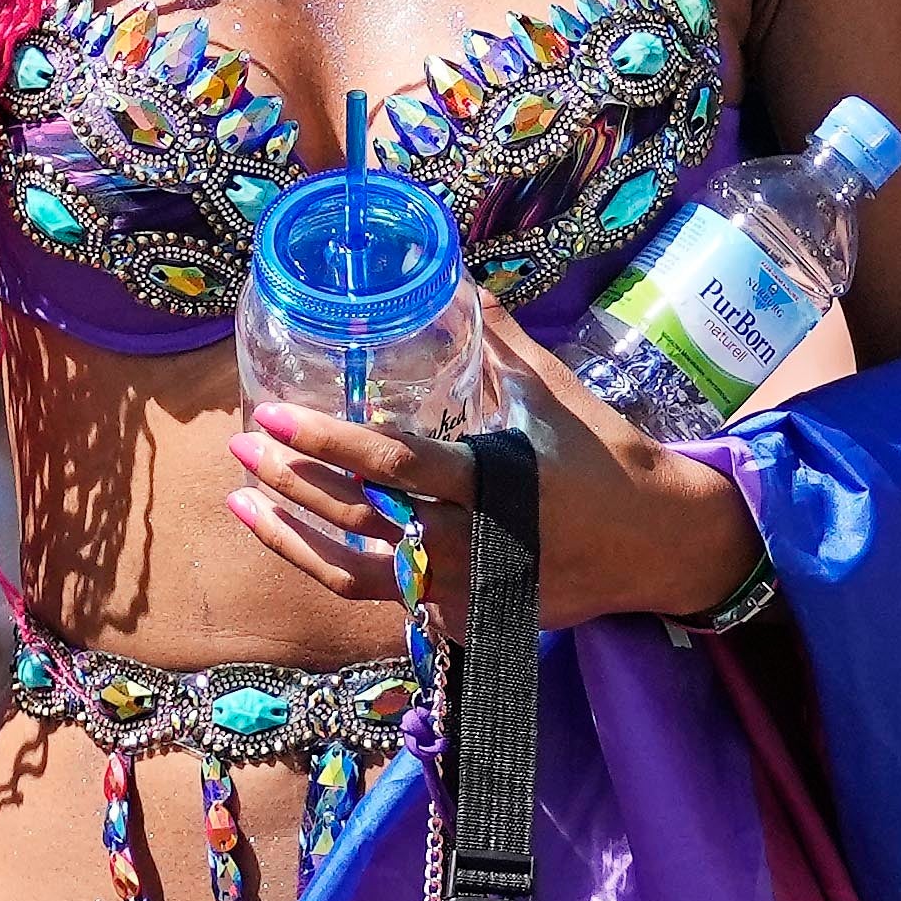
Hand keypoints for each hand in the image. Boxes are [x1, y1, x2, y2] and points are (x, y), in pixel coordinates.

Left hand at [229, 351, 770, 625]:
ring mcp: (465, 592)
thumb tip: (457, 280)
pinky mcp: (465, 620)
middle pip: (357, 519)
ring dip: (290, 538)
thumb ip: (498, 341)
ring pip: (354, 574)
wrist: (656, 547)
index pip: (392, 465)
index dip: (325, 440)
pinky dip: (335, 571)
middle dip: (289, 480)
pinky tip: (299, 542)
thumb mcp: (553, 395)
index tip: (271, 413)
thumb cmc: (605, 462)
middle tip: (244, 444)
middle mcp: (472, 545)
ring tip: (244, 501)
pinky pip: (384, 603)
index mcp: (493, 483)